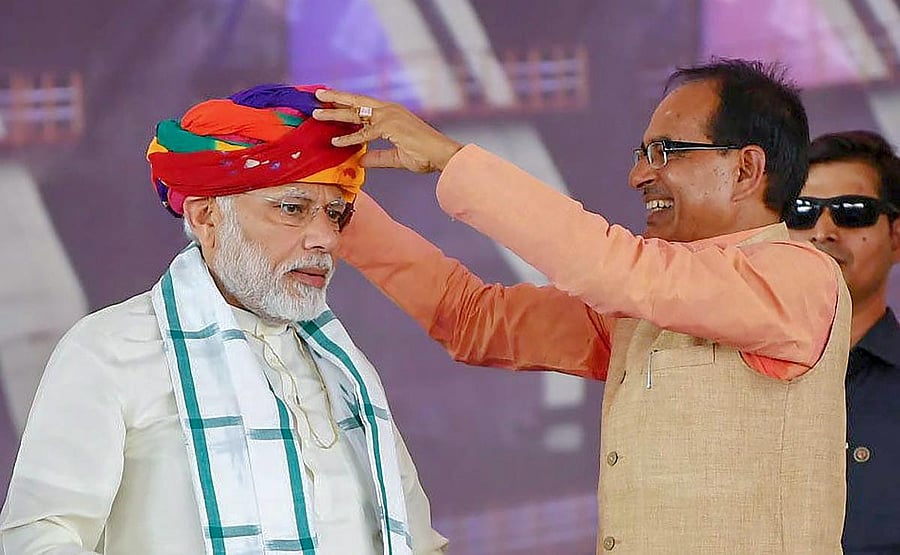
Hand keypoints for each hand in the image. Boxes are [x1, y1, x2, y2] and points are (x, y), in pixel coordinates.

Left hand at [313, 89, 462, 172]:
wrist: (443, 154)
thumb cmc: (426, 154)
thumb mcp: (396, 157)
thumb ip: (377, 157)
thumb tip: (360, 160)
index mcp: (392, 113)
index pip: (364, 107)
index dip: (347, 105)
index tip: (331, 103)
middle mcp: (389, 110)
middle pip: (356, 102)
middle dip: (336, 98)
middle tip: (317, 95)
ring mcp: (389, 116)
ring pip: (356, 113)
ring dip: (335, 112)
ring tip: (317, 112)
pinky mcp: (390, 126)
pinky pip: (365, 133)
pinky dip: (349, 137)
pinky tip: (336, 141)